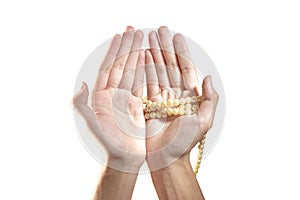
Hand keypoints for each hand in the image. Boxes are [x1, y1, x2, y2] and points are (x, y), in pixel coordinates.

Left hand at [73, 27, 145, 171]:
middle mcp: (114, 94)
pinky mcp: (138, 104)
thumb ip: (82, 105)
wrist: (124, 158)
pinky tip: (149, 59)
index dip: (114, 51)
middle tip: (134, 30)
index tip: (120, 36)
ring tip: (144, 39)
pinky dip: (146, 70)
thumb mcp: (92, 125)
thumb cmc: (108, 144)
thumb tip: (82, 84)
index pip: (109, 68)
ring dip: (138, 55)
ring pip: (133, 71)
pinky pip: (143, 83)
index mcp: (101, 96)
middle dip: (127, 47)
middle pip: (122, 65)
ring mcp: (127, 98)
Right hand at [145, 27, 218, 170]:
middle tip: (159, 31)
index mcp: (189, 96)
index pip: (185, 68)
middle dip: (164, 47)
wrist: (166, 158)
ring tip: (148, 38)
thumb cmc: (185, 142)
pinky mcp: (148, 103)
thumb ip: (209, 99)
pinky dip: (143, 69)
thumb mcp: (203, 121)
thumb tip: (208, 78)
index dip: (180, 52)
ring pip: (156, 71)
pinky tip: (141, 56)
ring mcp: (160, 98)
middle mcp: (175, 94)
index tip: (175, 36)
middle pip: (169, 65)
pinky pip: (145, 83)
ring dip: (153, 54)